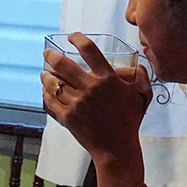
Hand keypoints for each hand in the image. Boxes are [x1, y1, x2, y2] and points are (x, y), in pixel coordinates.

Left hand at [42, 33, 149, 168]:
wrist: (116, 149)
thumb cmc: (130, 123)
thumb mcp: (142, 97)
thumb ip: (142, 77)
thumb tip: (137, 64)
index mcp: (108, 79)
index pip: (89, 50)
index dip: (78, 39)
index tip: (72, 37)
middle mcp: (90, 88)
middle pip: (63, 64)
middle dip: (51, 56)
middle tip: (47, 54)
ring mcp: (77, 103)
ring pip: (53, 83)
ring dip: (46, 76)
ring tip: (44, 74)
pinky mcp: (68, 117)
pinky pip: (50, 100)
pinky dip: (45, 93)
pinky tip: (45, 91)